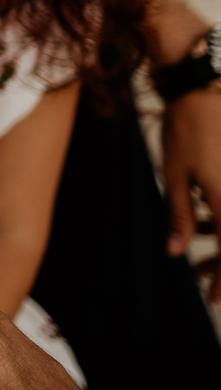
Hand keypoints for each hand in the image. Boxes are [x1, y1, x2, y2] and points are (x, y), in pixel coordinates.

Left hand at [163, 86, 220, 299]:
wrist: (204, 91)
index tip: (215, 298)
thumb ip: (178, 215)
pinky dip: (218, 217)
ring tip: (197, 244)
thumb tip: (174, 252)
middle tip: (203, 279)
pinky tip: (203, 219)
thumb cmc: (185, 132)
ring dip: (220, 240)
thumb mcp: (175, 175)